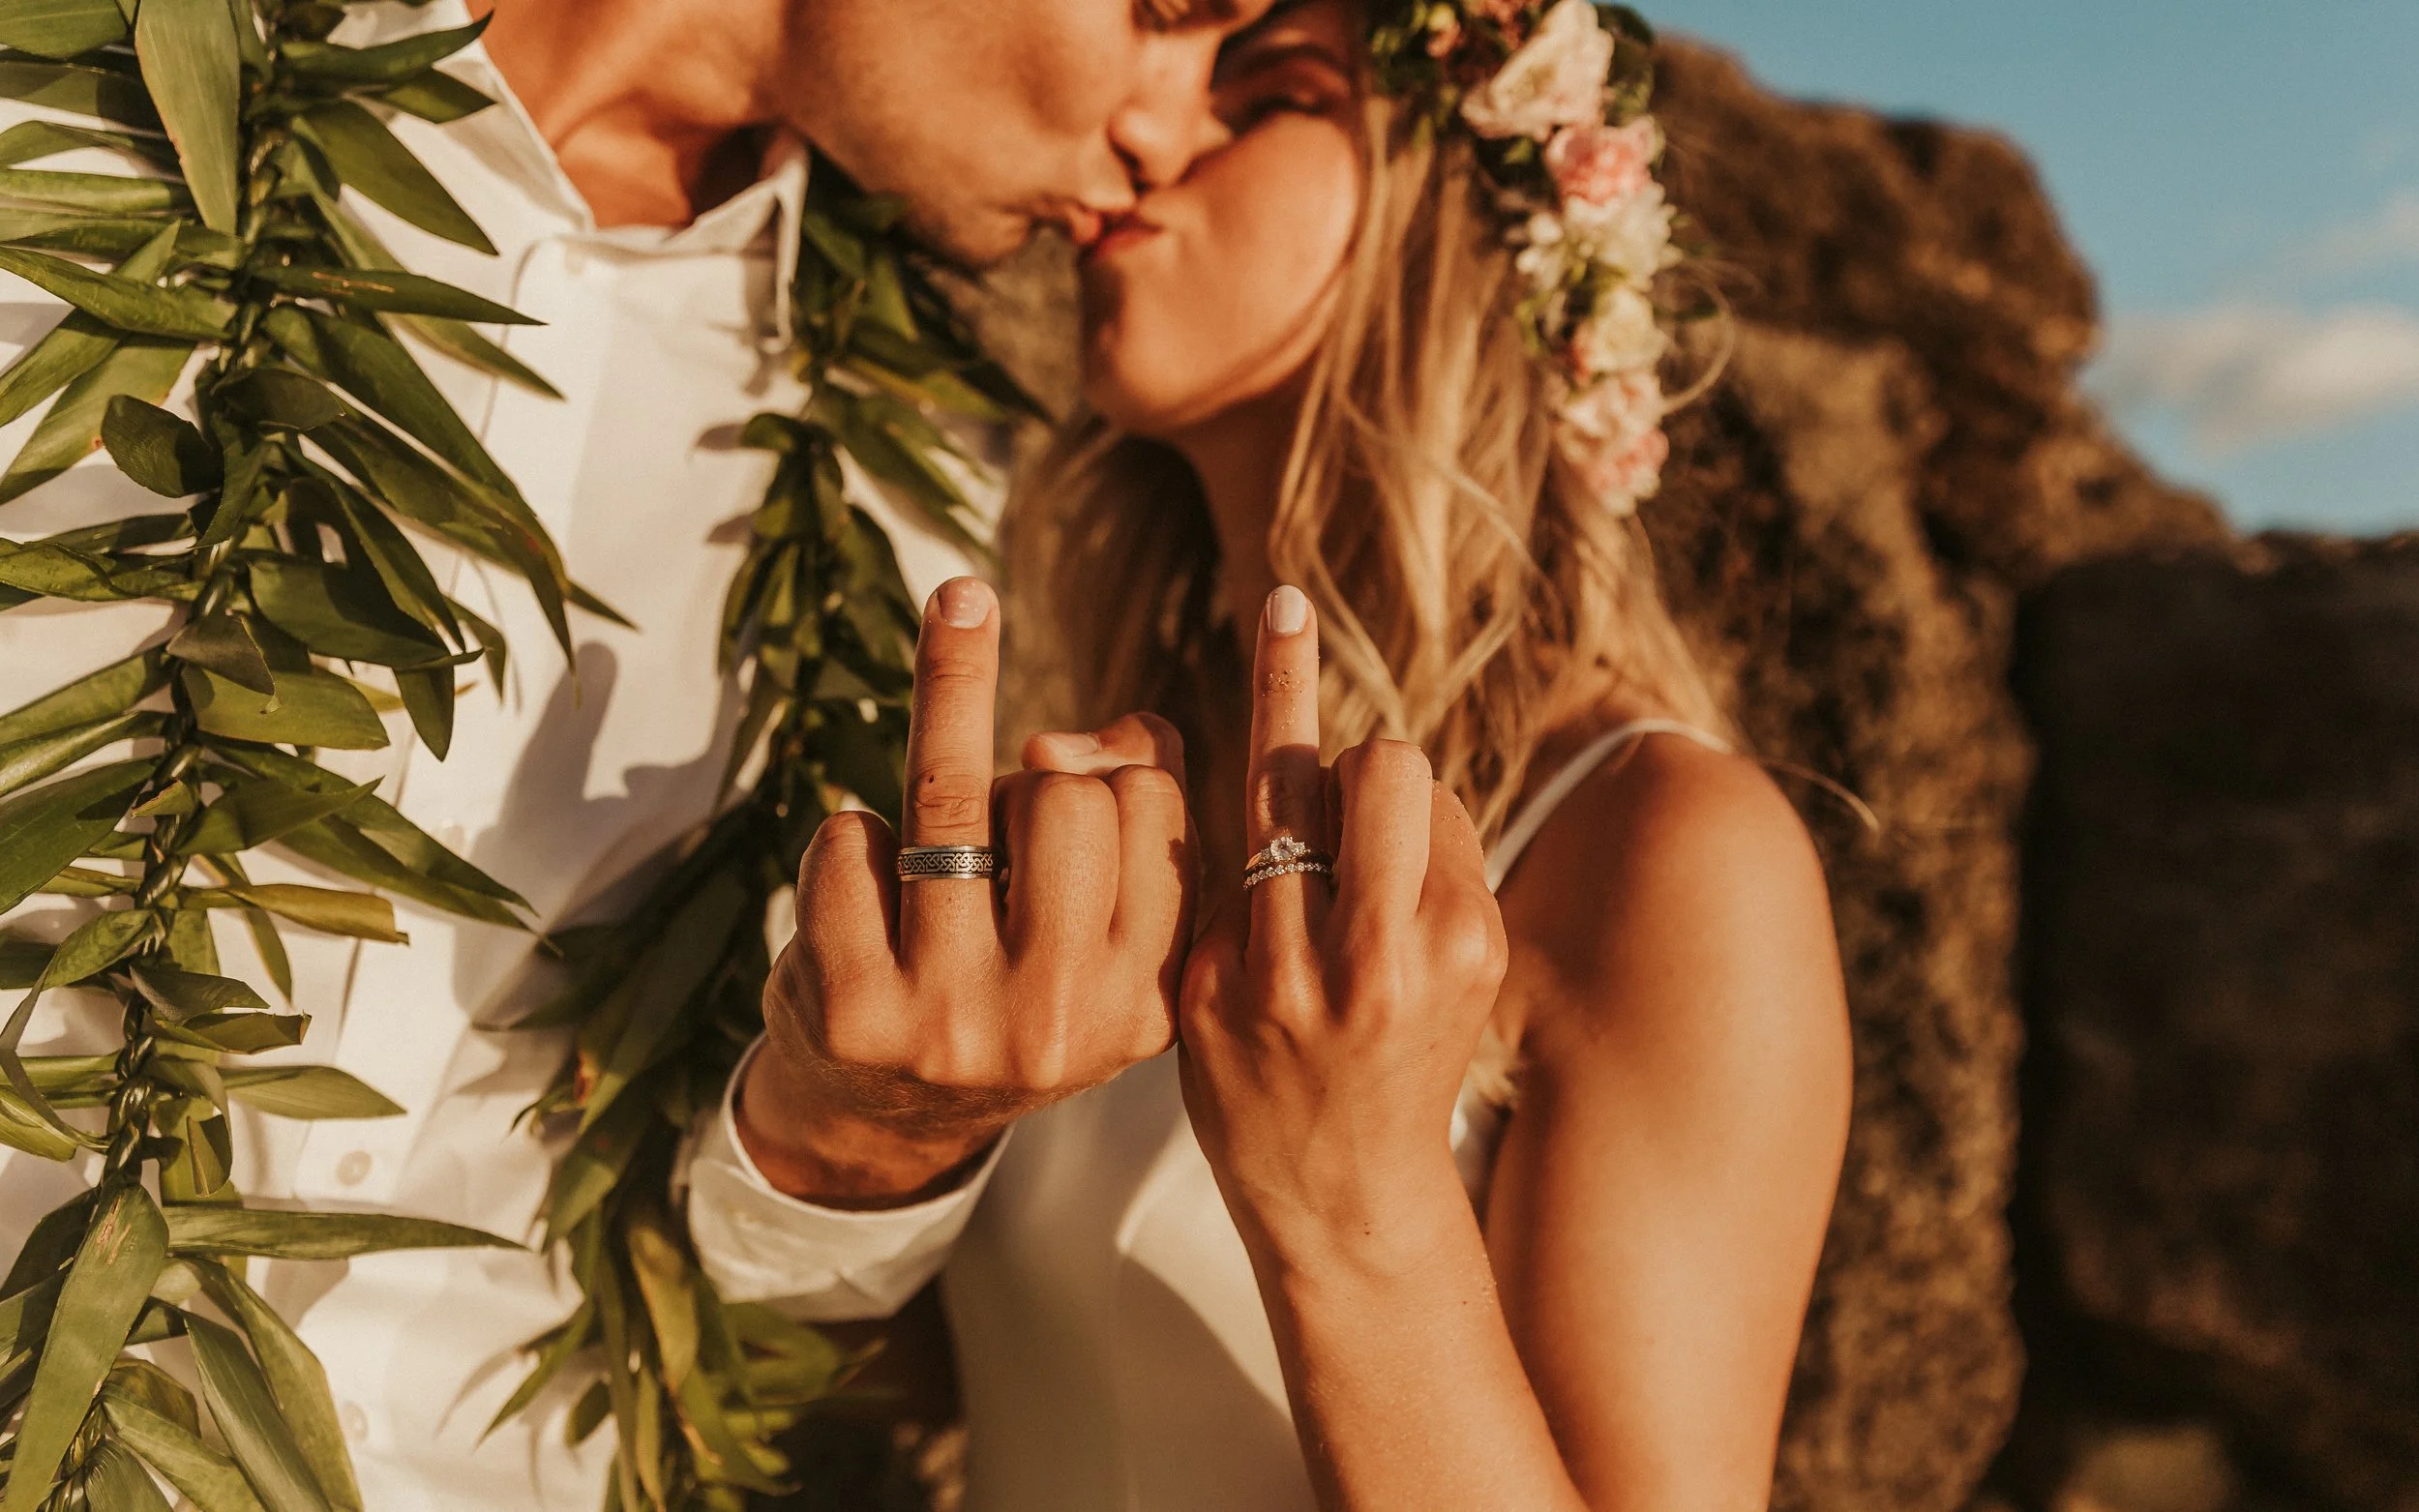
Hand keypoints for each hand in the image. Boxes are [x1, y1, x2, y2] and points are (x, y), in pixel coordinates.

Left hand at [740, 577, 1194, 1206]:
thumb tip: (1064, 743)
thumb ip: (1129, 805)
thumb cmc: (1002, 987)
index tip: (1068, 784)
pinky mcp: (855, 1013)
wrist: (883, 1126)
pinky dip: (846, 839)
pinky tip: (863, 895)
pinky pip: (848, 839)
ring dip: (939, 787)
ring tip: (931, 831)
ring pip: (954, 798)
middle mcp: (1061, 1019)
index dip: (1102, 764)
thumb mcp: (1097, 926)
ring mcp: (955, 1020)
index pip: (1149, 797)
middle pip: (1063, 795)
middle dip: (1023, 784)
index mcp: (1145, 993)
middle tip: (1001, 838)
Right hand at [1179, 586, 1509, 1268]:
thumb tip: (1264, 764)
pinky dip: (1419, 846)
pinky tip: (1393, 907)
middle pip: (1381, 769)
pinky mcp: (1484, 954)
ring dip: (1385, 802)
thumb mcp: (1197, 991)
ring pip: (1422, 791)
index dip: (1281, 685)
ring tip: (1359, 868)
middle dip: (1348, 768)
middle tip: (1324, 819)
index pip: (1276, 793)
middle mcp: (1360, 961)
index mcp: (1266, 967)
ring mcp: (1438, 959)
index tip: (1286, 603)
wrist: (1344, 1190)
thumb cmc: (1247, 1078)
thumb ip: (1223, 882)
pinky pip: (1454, 835)